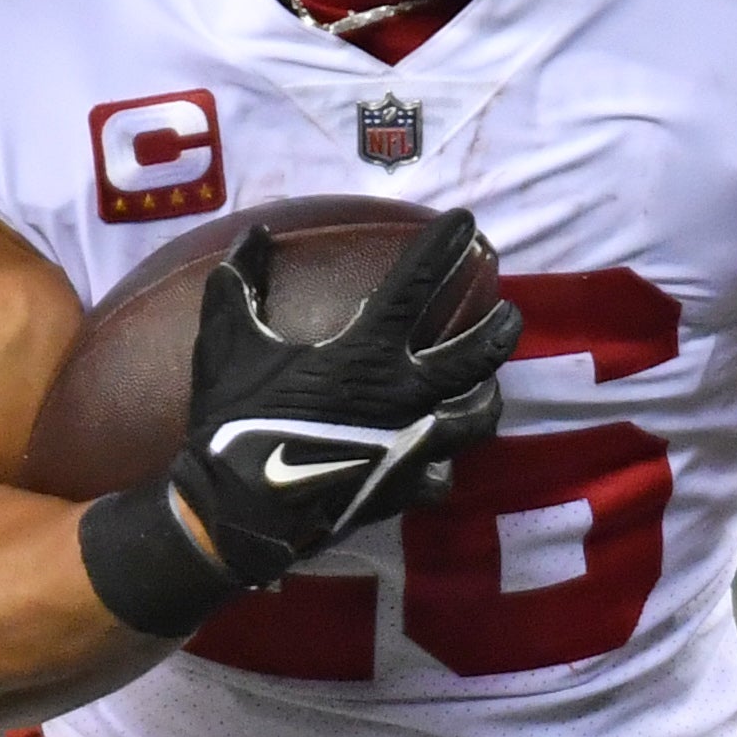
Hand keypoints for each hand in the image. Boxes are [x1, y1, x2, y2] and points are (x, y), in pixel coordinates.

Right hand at [172, 210, 520, 586]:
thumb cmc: (234, 423)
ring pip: (477, 416)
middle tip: (511, 311)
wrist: (239, 514)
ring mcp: (412, 447)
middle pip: (475, 356)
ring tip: (488, 382)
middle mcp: (404, 396)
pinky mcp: (406, 489)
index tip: (467, 222)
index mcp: (366, 354)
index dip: (443, 248)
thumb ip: (240, 284)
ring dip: (487, 393)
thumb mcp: (226, 344)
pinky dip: (446, 461)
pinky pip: (444, 473)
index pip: (417, 287)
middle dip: (499, 328)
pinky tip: (443, 455)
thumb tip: (256, 233)